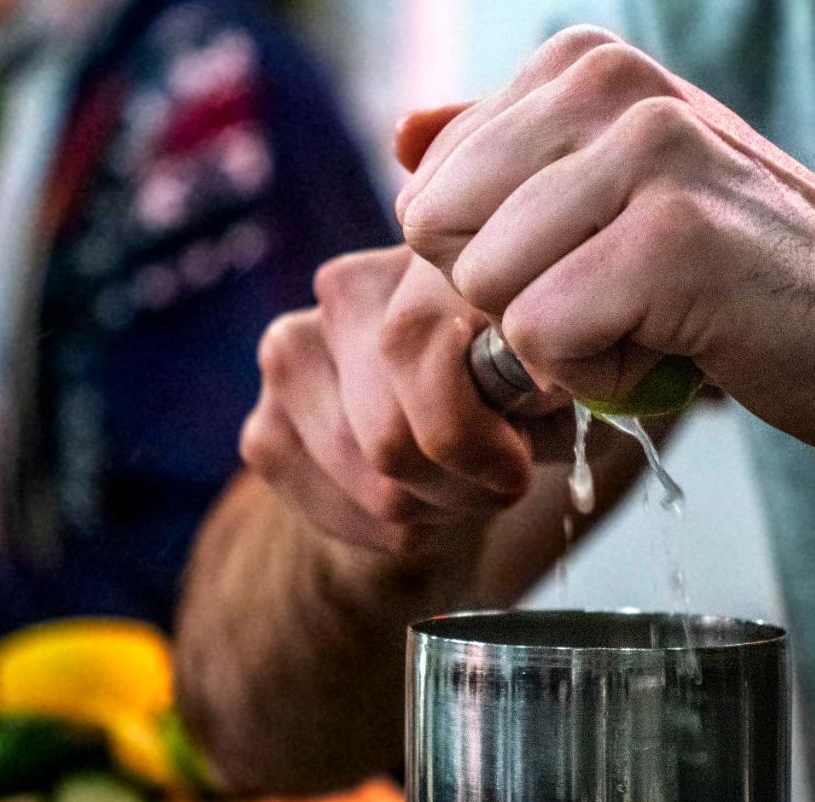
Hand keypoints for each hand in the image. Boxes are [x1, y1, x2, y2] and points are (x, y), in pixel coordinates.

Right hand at [240, 247, 534, 554]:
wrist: (431, 437)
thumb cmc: (511, 400)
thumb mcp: (551, 383)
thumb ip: (544, 382)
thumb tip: (539, 386)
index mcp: (423, 257)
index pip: (417, 351)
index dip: (480, 439)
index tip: (517, 467)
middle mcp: (342, 289)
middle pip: (393, 436)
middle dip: (461, 486)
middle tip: (497, 487)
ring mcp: (290, 354)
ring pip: (373, 484)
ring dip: (433, 511)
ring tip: (461, 491)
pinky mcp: (263, 429)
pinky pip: (338, 511)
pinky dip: (390, 532)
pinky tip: (416, 506)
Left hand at [396, 26, 814, 450]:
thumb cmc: (724, 263)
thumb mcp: (603, 188)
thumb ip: (501, 156)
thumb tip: (402, 134)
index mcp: (577, 65)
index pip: (428, 192)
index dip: (495, 263)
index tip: (591, 261)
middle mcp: (607, 83)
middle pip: (440, 237)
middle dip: (511, 301)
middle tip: (613, 297)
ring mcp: (646, 152)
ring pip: (487, 288)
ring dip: (559, 342)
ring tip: (652, 317)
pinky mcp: (673, 238)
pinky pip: (542, 336)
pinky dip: (597, 374)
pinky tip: (674, 346)